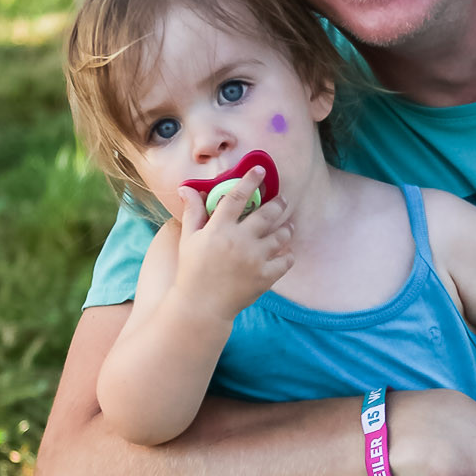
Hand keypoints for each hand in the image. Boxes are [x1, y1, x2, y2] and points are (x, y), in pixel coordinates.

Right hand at [171, 168, 294, 321]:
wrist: (201, 306)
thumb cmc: (192, 270)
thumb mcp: (189, 239)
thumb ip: (192, 211)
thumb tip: (187, 188)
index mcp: (219, 228)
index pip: (237, 196)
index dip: (249, 180)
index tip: (259, 170)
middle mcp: (239, 240)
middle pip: (266, 213)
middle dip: (278, 203)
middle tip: (282, 200)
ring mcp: (254, 259)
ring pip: (280, 235)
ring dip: (287, 228)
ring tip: (289, 225)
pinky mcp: (265, 277)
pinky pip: (286, 260)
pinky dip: (289, 254)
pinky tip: (287, 251)